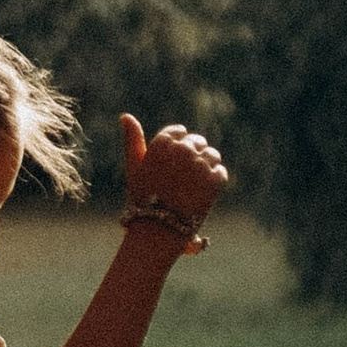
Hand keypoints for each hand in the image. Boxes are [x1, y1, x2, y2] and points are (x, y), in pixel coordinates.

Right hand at [120, 115, 228, 232]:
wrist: (158, 230)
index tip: (174, 164)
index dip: (178, 147)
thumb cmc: (143, 199)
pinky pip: (221, 172)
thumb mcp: (134, 167)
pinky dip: (214, 182)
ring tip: (194, 186)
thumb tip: (125, 116)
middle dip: (194, 157)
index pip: (180, 132)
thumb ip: (133, 139)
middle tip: (185, 178)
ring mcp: (199, 165)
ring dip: (207, 168)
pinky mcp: (214, 180)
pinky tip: (201, 194)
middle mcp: (182, 151)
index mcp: (162, 144)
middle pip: (198, 142)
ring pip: (212, 155)